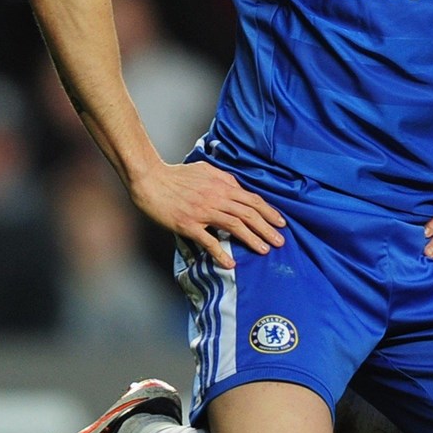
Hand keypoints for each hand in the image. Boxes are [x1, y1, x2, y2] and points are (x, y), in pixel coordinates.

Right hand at [128, 161, 285, 268]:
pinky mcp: (188, 224)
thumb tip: (237, 186)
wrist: (150, 180)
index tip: (281, 223)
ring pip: (234, 226)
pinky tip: (230, 263)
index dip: (269, 212)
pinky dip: (221, 253)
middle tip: (280, 241)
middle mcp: (215, 198)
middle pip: (248, 214)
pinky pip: (208, 241)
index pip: (252, 199)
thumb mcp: (204, 169)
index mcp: (221, 185)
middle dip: (267, 228)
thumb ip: (223, 178)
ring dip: (252, 239)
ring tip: (264, 250)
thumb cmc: (176, 174)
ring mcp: (202, 212)